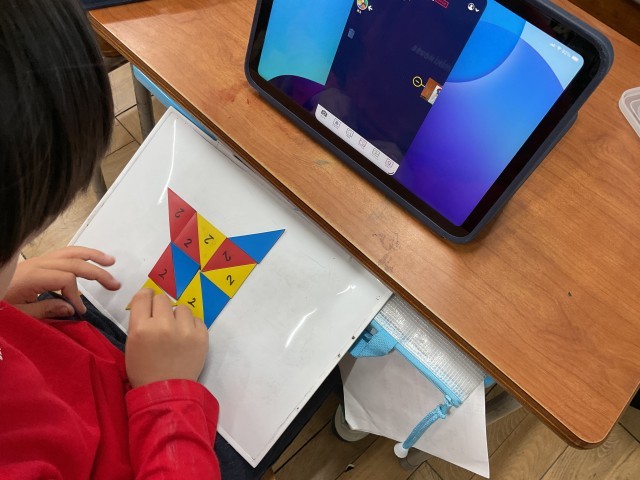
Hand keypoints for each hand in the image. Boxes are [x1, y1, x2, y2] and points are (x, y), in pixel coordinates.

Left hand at [4, 247, 120, 317]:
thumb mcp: (18, 314)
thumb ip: (45, 310)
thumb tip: (72, 307)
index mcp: (32, 276)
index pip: (66, 278)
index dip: (77, 295)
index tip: (80, 312)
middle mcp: (37, 263)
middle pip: (73, 261)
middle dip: (96, 272)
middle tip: (115, 284)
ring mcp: (37, 261)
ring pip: (70, 252)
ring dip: (92, 256)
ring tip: (110, 261)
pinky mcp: (37, 263)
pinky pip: (63, 254)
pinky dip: (80, 255)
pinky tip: (90, 260)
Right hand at [126, 289, 208, 387]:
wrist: (166, 391)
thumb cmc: (144, 369)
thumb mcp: (131, 344)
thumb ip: (140, 321)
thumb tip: (150, 302)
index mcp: (141, 328)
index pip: (143, 296)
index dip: (146, 296)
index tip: (149, 299)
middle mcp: (164, 325)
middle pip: (162, 299)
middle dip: (160, 307)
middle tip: (161, 319)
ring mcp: (185, 330)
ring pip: (181, 308)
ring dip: (177, 316)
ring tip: (175, 330)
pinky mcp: (202, 336)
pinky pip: (196, 319)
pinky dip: (191, 326)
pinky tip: (185, 338)